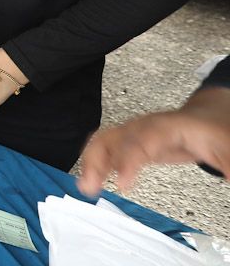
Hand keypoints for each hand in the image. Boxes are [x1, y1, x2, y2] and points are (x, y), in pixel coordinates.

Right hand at [77, 86, 229, 196]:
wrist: (214, 114)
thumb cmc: (221, 129)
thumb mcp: (229, 151)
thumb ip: (227, 167)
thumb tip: (226, 179)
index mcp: (177, 125)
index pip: (146, 138)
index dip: (129, 158)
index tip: (121, 182)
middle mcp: (152, 125)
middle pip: (117, 135)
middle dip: (98, 157)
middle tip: (90, 184)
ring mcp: (141, 131)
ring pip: (108, 140)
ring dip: (92, 161)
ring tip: (86, 186)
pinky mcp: (137, 141)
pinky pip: (110, 147)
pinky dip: (98, 162)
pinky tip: (93, 179)